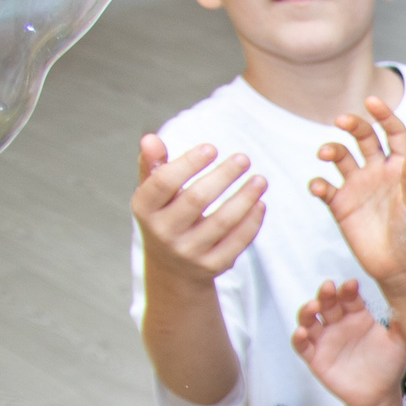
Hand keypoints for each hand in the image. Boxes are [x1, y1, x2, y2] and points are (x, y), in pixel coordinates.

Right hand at [133, 135, 266, 284]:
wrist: (173, 267)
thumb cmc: (165, 216)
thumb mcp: (153, 193)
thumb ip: (153, 165)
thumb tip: (150, 138)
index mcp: (144, 209)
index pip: (164, 182)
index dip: (188, 163)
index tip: (211, 148)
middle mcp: (163, 232)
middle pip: (196, 199)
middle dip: (223, 176)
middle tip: (243, 158)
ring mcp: (188, 252)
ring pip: (223, 221)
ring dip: (245, 197)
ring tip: (260, 179)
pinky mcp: (211, 266)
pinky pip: (237, 242)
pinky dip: (252, 221)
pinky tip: (260, 203)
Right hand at [292, 279, 405, 405]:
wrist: (381, 394)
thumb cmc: (389, 366)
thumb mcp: (399, 344)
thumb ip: (401, 326)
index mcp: (358, 316)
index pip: (349, 298)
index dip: (349, 290)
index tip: (352, 284)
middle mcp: (339, 324)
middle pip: (328, 304)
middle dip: (327, 295)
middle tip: (329, 287)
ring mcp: (325, 340)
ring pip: (310, 320)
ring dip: (308, 312)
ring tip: (313, 306)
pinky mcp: (316, 358)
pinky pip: (302, 346)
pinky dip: (298, 338)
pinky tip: (301, 332)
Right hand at [309, 97, 405, 295]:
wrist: (399, 266)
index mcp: (400, 167)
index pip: (393, 133)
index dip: (384, 116)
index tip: (372, 102)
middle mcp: (377, 171)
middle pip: (363, 138)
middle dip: (352, 125)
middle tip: (341, 121)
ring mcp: (357, 185)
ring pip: (340, 157)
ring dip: (331, 150)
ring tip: (326, 154)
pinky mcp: (341, 204)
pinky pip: (325, 187)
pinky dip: (318, 184)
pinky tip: (319, 187)